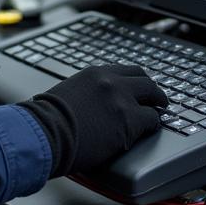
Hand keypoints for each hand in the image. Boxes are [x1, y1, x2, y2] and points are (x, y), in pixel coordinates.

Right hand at [18, 64, 166, 177]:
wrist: (45, 133)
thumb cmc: (47, 119)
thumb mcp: (66, 93)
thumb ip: (85, 92)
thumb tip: (88, 103)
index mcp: (94, 73)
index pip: (124, 71)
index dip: (135, 81)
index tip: (140, 88)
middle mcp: (111, 81)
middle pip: (143, 79)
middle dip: (152, 90)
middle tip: (158, 98)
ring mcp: (121, 100)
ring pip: (153, 96)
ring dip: (157, 105)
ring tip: (160, 112)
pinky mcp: (128, 121)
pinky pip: (152, 119)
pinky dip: (153, 124)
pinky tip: (151, 129)